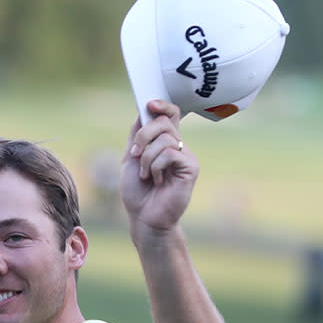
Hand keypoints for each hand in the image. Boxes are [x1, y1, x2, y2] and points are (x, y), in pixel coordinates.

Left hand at [120, 100, 198, 234]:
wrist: (144, 218)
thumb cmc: (137, 192)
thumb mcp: (131, 158)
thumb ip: (137, 135)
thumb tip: (142, 111)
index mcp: (165, 142)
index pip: (171, 114)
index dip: (162, 105)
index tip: (149, 104)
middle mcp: (178, 146)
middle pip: (163, 122)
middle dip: (143, 136)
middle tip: (136, 154)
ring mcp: (186, 156)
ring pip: (165, 139)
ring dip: (147, 157)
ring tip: (146, 175)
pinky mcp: (191, 168)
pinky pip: (170, 153)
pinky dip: (156, 166)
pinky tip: (156, 180)